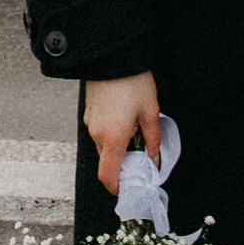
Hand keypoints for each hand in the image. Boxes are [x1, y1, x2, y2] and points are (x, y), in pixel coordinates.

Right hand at [84, 71, 160, 196]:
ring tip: (136, 134)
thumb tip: (154, 160)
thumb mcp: (150, 112)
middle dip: (122, 165)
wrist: (113, 55)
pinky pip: (99, 132)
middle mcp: (97, 133)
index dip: (117, 188)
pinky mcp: (89, 112)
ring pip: (103, 147)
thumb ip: (152, 141)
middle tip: (141, 158)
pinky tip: (125, 121)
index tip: (129, 189)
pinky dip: (111, 135)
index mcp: (113, 138)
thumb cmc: (134, 83)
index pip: (108, 176)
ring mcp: (91, 122)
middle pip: (107, 162)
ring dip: (117, 148)